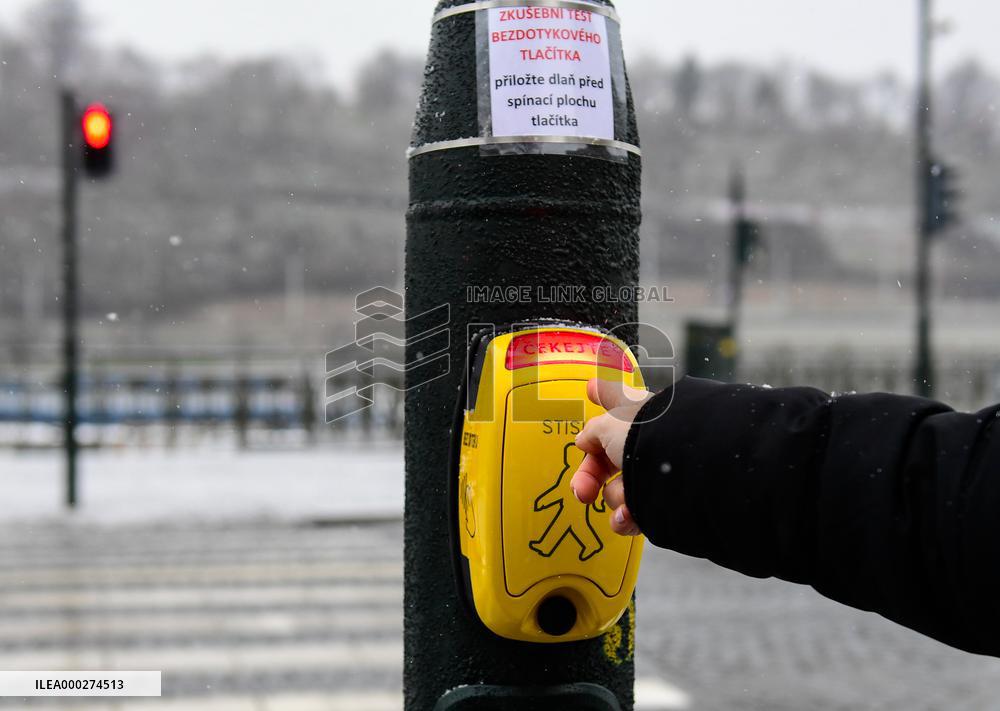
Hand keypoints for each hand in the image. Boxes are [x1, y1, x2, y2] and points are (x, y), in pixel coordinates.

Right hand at [571, 377, 652, 535]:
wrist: (683, 467)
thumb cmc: (648, 436)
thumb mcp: (610, 425)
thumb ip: (593, 431)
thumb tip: (584, 439)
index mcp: (638, 420)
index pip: (618, 404)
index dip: (605, 394)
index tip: (592, 387)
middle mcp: (646, 446)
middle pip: (607, 463)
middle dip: (588, 478)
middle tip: (581, 492)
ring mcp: (652, 478)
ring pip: (616, 492)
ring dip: (615, 498)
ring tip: (626, 499)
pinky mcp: (660, 507)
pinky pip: (630, 516)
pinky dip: (625, 518)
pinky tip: (629, 515)